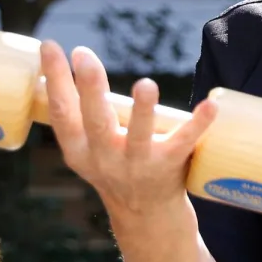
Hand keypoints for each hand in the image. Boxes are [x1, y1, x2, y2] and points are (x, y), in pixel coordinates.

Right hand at [40, 42, 217, 214]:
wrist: (146, 216)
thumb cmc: (116, 166)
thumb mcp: (87, 148)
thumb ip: (82, 112)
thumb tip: (76, 57)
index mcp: (79, 150)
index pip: (61, 110)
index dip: (54, 78)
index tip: (50, 44)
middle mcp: (104, 158)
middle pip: (95, 121)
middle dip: (90, 88)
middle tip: (85, 55)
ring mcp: (137, 164)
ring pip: (138, 136)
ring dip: (142, 110)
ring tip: (146, 84)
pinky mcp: (169, 166)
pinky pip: (184, 142)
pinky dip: (198, 123)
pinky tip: (210, 105)